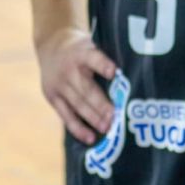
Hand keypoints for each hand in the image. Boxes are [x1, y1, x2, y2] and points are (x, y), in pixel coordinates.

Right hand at [36, 28, 118, 144]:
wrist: (51, 45)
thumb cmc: (81, 50)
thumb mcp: (91, 45)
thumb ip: (105, 61)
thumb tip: (133, 80)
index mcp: (81, 53)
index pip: (92, 58)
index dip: (103, 65)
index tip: (114, 72)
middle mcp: (68, 69)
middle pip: (86, 88)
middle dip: (101, 104)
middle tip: (115, 116)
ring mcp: (59, 85)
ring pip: (77, 104)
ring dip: (93, 118)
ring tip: (107, 129)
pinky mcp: (52, 97)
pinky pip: (66, 116)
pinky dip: (78, 129)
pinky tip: (90, 138)